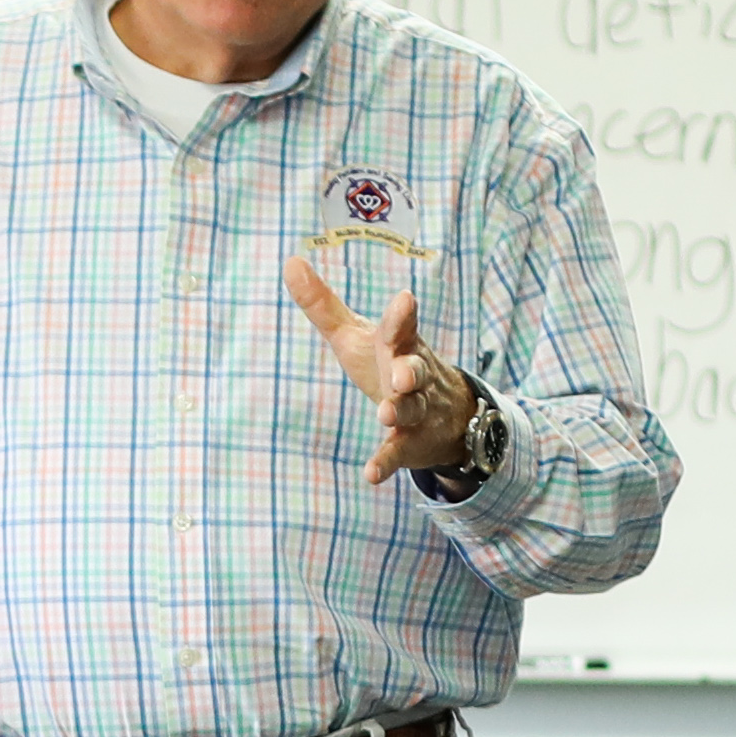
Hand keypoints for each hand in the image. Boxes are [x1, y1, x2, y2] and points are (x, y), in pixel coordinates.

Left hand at [283, 258, 475, 485]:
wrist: (445, 414)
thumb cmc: (389, 363)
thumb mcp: (356, 335)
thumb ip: (324, 304)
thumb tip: (289, 261)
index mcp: (399, 344)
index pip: (402, 327)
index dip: (403, 316)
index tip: (406, 300)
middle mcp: (413, 374)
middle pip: (414, 368)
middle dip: (410, 371)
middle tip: (402, 374)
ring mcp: (415, 409)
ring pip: (411, 408)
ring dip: (400, 410)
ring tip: (386, 413)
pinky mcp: (410, 442)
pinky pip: (398, 452)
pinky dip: (385, 462)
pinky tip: (371, 474)